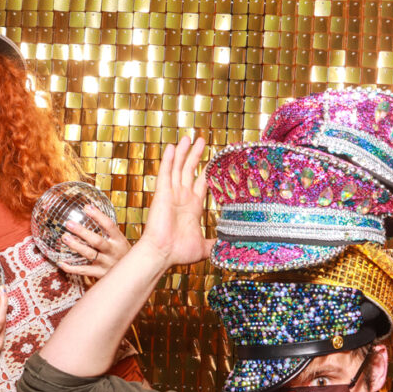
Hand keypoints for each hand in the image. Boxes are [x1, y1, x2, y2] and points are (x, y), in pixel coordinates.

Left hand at [58, 204, 131, 277]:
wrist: (132, 274)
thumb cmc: (122, 254)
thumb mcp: (120, 241)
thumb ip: (109, 231)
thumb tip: (93, 211)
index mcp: (119, 240)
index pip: (109, 225)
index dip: (98, 215)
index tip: (86, 207)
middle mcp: (112, 251)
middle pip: (97, 241)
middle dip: (82, 232)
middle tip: (69, 223)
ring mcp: (106, 263)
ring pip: (89, 254)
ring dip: (76, 246)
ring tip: (65, 238)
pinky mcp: (99, 274)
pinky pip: (83, 271)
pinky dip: (71, 268)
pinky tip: (61, 263)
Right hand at [137, 135, 212, 266]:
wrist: (162, 254)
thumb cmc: (179, 253)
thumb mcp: (204, 247)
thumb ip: (216, 243)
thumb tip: (230, 246)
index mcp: (192, 208)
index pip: (200, 184)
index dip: (205, 172)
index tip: (211, 162)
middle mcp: (182, 198)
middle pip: (190, 171)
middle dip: (196, 156)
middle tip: (201, 141)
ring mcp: (172, 194)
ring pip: (178, 168)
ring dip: (184, 152)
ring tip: (189, 138)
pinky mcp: (162, 193)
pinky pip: (166, 173)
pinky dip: (169, 159)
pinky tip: (172, 147)